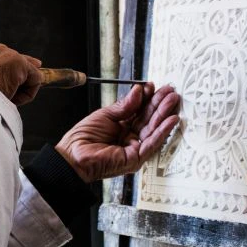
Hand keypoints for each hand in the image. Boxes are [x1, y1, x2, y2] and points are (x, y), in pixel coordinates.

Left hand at [55, 83, 180, 182]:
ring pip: (153, 129)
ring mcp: (133, 148)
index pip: (139, 112)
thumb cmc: (82, 139)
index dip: (147, 99)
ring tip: (173, 100)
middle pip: (148, 119)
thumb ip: (124, 105)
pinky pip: (152, 143)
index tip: (154, 87)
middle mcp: (129, 138)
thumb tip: (138, 91)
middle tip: (170, 92)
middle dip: (160, 104)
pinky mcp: (135, 158)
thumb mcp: (105, 114)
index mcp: (120, 127)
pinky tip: (170, 119)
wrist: (73, 155)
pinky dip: (162, 131)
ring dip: (164, 114)